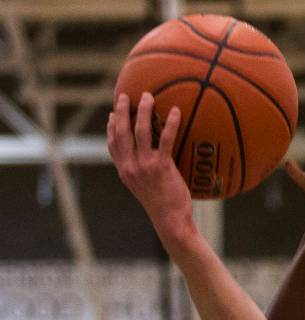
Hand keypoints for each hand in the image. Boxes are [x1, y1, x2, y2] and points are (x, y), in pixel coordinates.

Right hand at [107, 92, 191, 239]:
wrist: (171, 222)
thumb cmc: (162, 207)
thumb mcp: (145, 190)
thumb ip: (141, 174)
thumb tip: (147, 161)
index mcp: (125, 172)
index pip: (112, 146)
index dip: (111, 128)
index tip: (114, 115)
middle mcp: (131, 167)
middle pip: (122, 132)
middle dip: (123, 111)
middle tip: (126, 96)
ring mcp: (145, 166)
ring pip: (140, 131)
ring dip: (143, 110)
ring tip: (148, 96)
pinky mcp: (161, 167)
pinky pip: (165, 139)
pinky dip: (170, 123)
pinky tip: (175, 112)